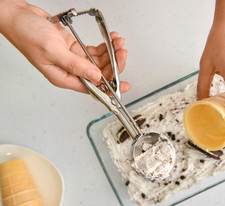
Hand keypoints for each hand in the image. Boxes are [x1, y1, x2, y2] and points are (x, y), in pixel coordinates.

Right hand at [0, 1, 129, 92]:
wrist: (18, 16)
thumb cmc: (26, 34)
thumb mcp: (53, 51)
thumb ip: (76, 65)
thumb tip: (95, 77)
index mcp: (63, 78)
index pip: (92, 87)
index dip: (110, 87)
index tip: (124, 85)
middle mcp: (70, 70)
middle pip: (99, 74)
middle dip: (113, 64)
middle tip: (122, 53)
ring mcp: (73, 59)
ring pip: (98, 61)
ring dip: (111, 53)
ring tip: (118, 43)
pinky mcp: (74, 48)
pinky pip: (93, 51)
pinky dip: (104, 46)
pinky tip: (110, 40)